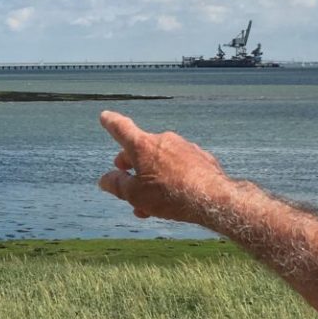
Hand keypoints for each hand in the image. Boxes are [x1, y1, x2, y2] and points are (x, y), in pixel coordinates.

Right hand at [96, 109, 232, 224]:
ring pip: (161, 160)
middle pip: (141, 148)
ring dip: (151, 176)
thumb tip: (105, 179)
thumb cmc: (170, 196)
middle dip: (132, 162)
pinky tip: (172, 196)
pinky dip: (171, 178)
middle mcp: (163, 140)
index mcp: (143, 146)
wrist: (212, 199)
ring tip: (148, 202)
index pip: (121, 128)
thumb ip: (117, 185)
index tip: (105, 116)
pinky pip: (179, 166)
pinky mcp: (200, 158)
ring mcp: (184, 147)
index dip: (111, 122)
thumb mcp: (135, 195)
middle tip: (126, 175)